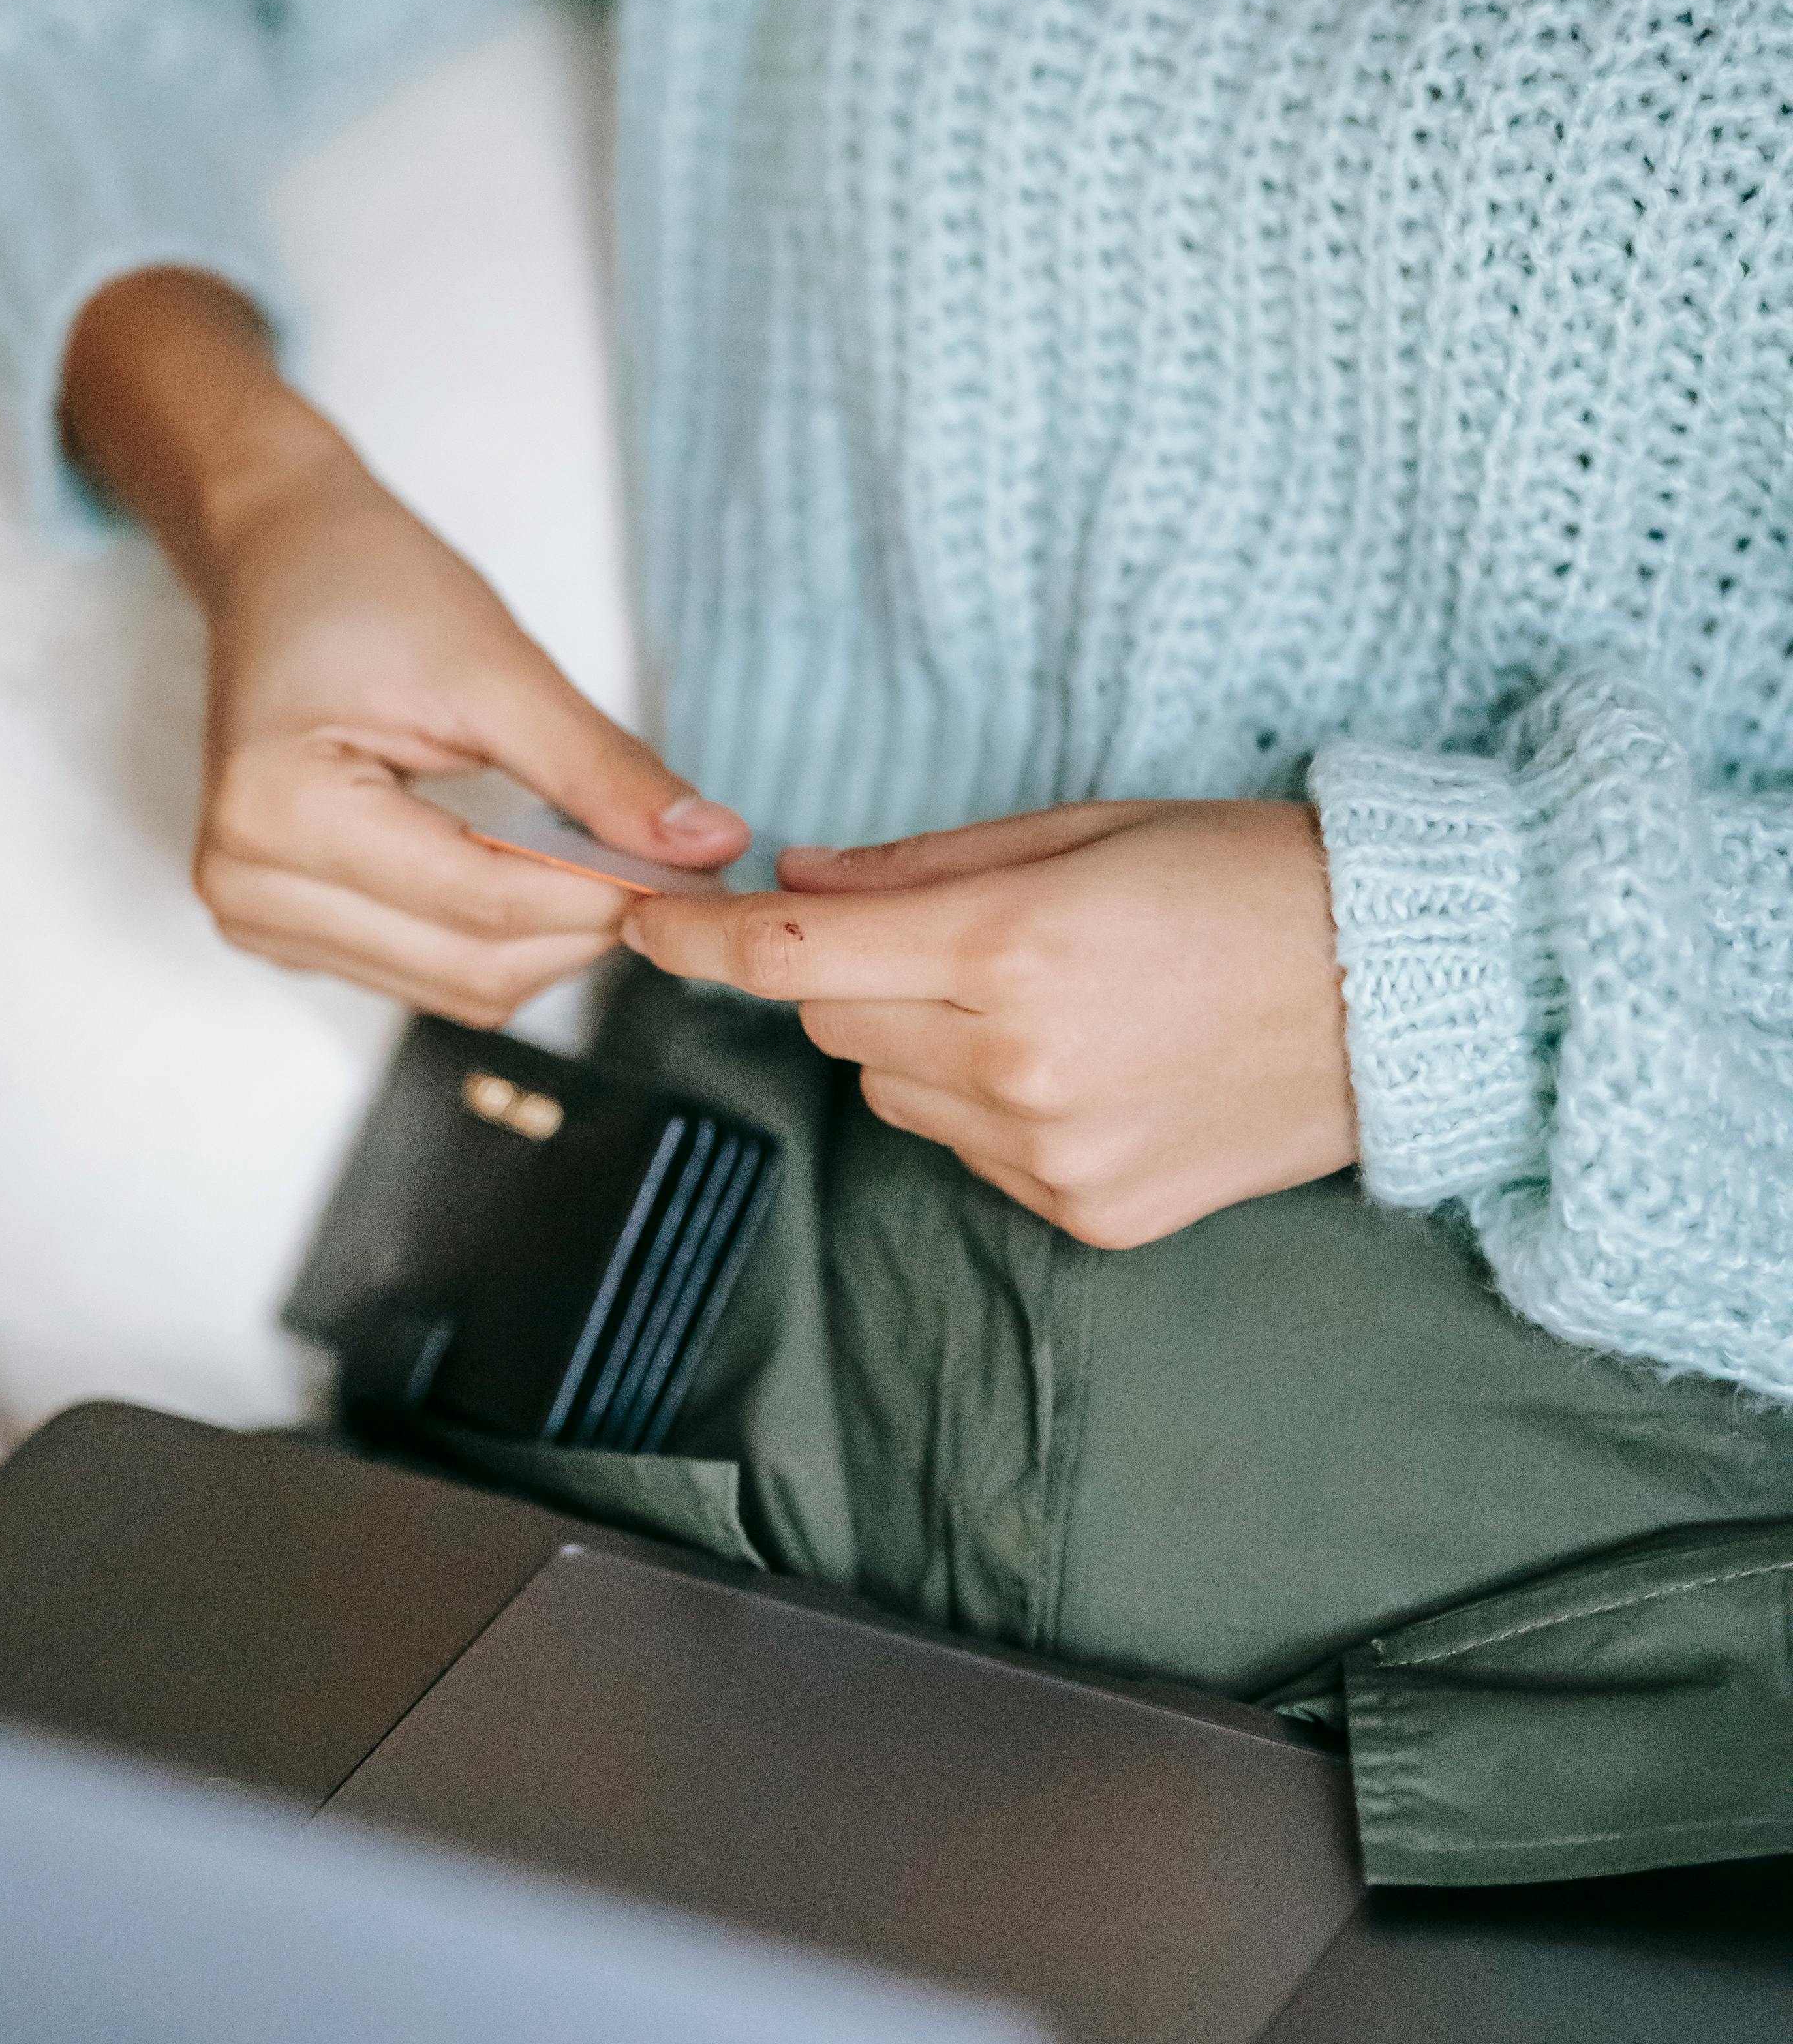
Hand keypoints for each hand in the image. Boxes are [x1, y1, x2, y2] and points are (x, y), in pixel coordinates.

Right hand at [62, 269, 746, 1022]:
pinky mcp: (287, 928)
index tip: (696, 865)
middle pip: (473, 967)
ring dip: (548, 941)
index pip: (483, 903)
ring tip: (595, 856)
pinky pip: (428, 975)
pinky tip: (530, 871)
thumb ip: (598, 768)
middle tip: (665, 862)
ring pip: (459, 987)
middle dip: (583, 924)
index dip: (605, 892)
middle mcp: (246, 886)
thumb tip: (710, 847)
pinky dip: (500, 938)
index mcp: (278, 811)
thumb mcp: (496, 664)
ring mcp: (256, 917)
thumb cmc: (368, 587)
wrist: (283, 559)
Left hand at [621, 798, 1357, 1246]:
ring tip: (1046, 997)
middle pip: (837, 1023)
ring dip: (920, 1043)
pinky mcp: (1088, 1213)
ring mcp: (1052, 1153)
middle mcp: (1018, 1063)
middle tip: (951, 933)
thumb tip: (797, 880)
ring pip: (894, 1094)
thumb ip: (921, 865)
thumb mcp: (1083, 830)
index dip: (697, 939)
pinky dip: (988, 1106)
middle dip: (854, 973)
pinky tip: (1087, 1064)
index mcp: (1011, 947)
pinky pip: (971, 1153)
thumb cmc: (1248, 881)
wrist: (1404, 995)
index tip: (639, 920)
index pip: (793, 957)